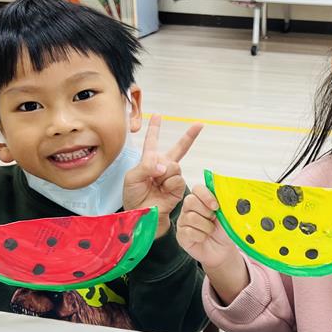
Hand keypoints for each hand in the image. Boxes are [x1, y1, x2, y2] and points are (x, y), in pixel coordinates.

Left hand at [122, 114, 202, 237]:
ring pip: (174, 166)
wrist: (142, 216)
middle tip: (199, 125)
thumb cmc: (133, 197)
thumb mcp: (132, 178)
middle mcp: (163, 167)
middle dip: (190, 136)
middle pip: (179, 148)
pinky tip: (163, 190)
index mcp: (149, 161)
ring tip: (156, 185)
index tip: (158, 115)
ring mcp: (172, 177)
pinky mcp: (178, 188)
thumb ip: (146, 167)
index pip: (152, 141)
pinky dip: (168, 183)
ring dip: (163, 175)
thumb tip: (164, 166)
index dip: (155, 128)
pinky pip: (177, 179)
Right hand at [177, 184, 248, 303]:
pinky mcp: (181, 235)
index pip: (197, 189)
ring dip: (206, 226)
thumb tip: (230, 191)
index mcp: (201, 199)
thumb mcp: (228, 214)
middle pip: (190, 201)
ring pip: (191, 217)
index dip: (206, 196)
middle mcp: (189, 208)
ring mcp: (183, 221)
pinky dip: (200, 236)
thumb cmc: (224, 230)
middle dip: (206, 212)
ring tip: (210, 230)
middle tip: (213, 219)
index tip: (216, 206)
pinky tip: (204, 238)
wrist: (223, 249)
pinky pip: (188, 231)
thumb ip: (226, 202)